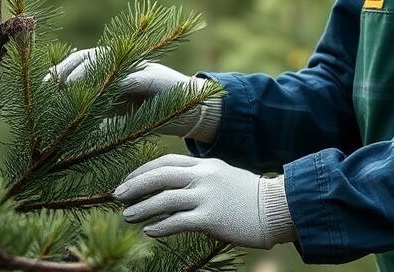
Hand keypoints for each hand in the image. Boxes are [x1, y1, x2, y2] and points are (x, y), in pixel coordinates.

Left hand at [46, 47, 210, 136]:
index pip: (79, 61)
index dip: (58, 70)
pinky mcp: (152, 78)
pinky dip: (108, 84)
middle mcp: (124, 61)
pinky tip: (95, 98)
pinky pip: (126, 77)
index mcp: (113, 68)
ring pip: (103, 60)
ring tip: (62, 88)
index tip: (41, 87)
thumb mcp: (116, 118)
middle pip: (86, 55)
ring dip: (80, 73)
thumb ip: (95, 120)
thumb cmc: (151, 115)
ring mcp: (138, 66)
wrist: (192, 112)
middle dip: (63, 68)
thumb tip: (63, 134)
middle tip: (45, 86)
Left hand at [113, 155, 295, 249]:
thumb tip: (174, 186)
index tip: (127, 180)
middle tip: (117, 195)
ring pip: (164, 199)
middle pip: (160, 176)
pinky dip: (160, 226)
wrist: (277, 208)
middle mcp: (204, 177)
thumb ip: (200, 177)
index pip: (166, 161)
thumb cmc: (249, 196)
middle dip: (135, 185)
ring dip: (142, 208)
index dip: (143, 170)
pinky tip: (150, 231)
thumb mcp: (223, 176)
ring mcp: (207, 197)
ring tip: (127, 216)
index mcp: (205, 164)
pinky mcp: (211, 218)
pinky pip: (178, 222)